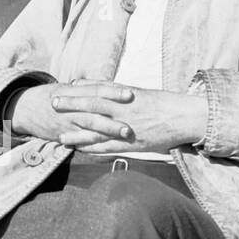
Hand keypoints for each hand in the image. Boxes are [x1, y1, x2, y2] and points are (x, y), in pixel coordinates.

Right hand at [9, 81, 135, 146]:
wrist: (24, 109)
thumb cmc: (50, 96)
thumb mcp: (67, 87)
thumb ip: (88, 88)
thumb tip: (113, 85)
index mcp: (72, 90)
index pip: (95, 89)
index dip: (113, 91)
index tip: (130, 93)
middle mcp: (70, 106)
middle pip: (95, 109)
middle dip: (114, 114)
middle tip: (133, 118)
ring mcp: (66, 122)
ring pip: (89, 126)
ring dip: (109, 130)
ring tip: (126, 133)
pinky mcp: (63, 135)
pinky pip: (80, 140)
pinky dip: (94, 143)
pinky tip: (108, 146)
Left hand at [17, 83, 206, 155]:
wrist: (185, 117)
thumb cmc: (165, 104)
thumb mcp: (141, 93)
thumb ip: (120, 92)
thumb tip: (101, 87)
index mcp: (126, 96)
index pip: (98, 90)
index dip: (79, 89)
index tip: (64, 87)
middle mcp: (124, 110)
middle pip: (92, 107)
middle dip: (71, 106)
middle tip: (52, 103)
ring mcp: (127, 128)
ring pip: (97, 130)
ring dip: (77, 133)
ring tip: (60, 135)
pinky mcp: (132, 144)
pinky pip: (108, 147)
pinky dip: (93, 149)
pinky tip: (80, 151)